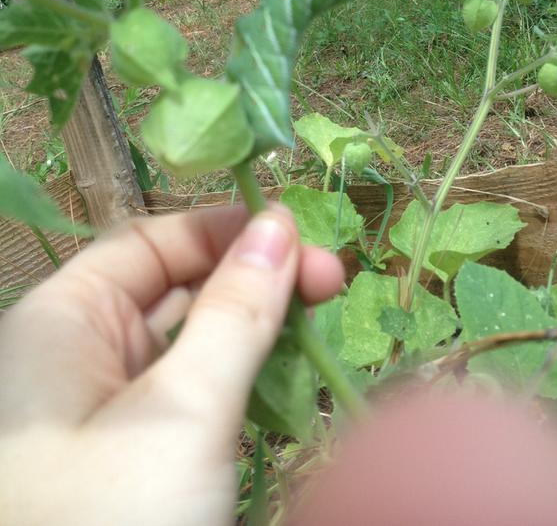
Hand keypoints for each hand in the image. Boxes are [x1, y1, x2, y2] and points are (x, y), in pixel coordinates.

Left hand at [0, 205, 343, 525]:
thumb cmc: (115, 521)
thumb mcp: (183, 411)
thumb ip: (235, 310)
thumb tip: (281, 224)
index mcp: (59, 325)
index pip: (149, 242)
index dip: (223, 229)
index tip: (301, 235)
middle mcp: (77, 358)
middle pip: (175, 287)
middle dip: (254, 280)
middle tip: (334, 282)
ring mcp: (106, 413)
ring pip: (191, 343)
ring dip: (258, 331)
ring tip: (323, 328)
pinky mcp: (137, 460)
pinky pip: (195, 396)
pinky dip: (245, 383)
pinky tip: (291, 382)